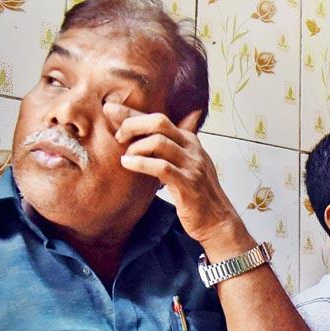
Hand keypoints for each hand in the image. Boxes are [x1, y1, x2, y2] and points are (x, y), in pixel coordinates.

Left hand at [104, 102, 248, 253]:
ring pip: (159, 141)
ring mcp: (191, 165)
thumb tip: (141, 141)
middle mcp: (192, 149)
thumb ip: (168, 152)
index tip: (111, 110)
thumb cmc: (197, 195)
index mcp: (190, 141)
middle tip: (118, 136)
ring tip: (125, 157)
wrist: (218, 220)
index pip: (159, 119)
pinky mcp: (187, 184)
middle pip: (159, 121)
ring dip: (135, 146)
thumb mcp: (185, 166)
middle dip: (132, 123)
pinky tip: (127, 164)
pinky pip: (161, 167)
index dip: (133, 113)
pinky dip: (141, 163)